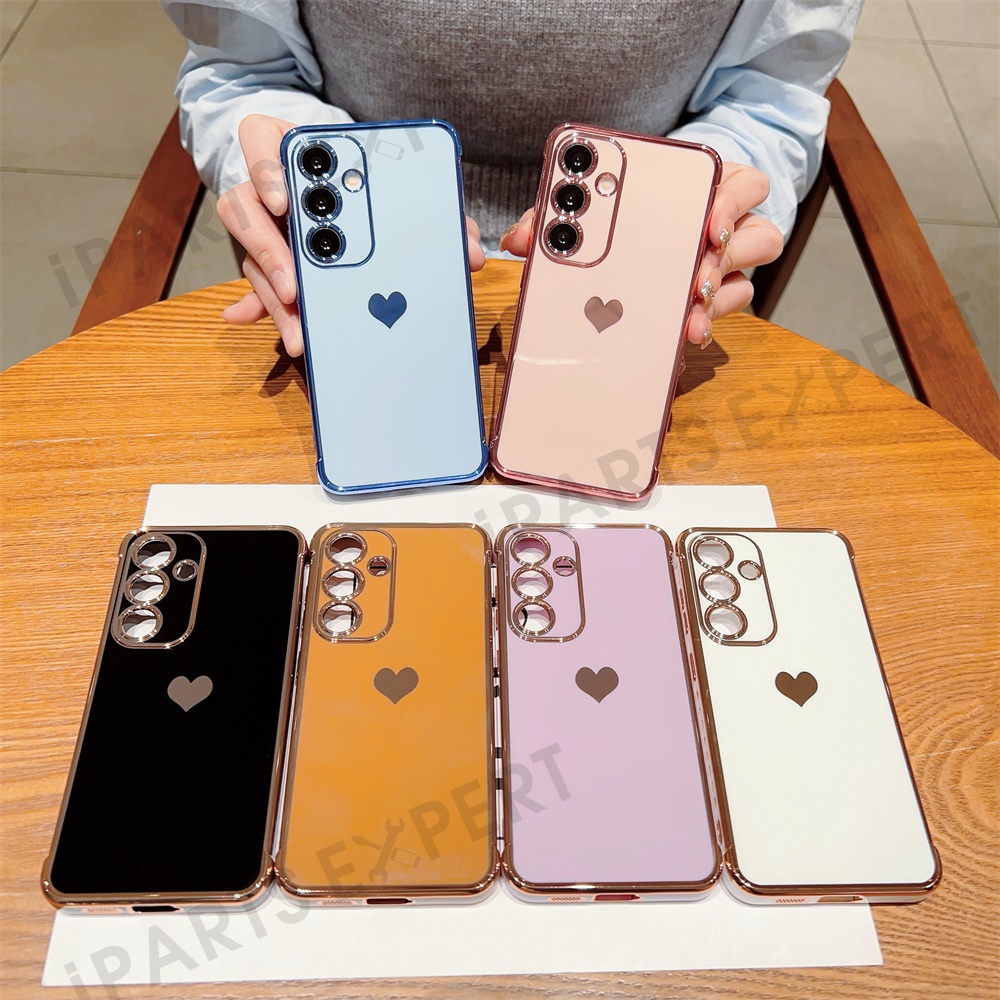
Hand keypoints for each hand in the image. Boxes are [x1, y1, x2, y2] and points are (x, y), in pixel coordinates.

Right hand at [217, 114, 484, 356]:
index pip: (259, 139)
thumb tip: (474, 254)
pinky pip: (254, 286)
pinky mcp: (267, 263)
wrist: (351, 184)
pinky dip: (253, 306)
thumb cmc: (376, 179)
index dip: (266, 167)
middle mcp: (269, 187)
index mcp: (296, 151)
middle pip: (244, 207)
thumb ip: (439, 211)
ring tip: (296, 323)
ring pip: (249, 254)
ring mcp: (264, 226)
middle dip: (270, 250)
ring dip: (269, 291)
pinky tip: (245, 320)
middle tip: (296, 284)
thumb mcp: (406, 186)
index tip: (286, 201)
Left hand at [498, 161, 782, 346]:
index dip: (733, 202)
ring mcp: (720, 269)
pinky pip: (719, 317)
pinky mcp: (709, 304)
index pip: (743, 184)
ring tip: (687, 313)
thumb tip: (519, 239)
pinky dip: (703, 324)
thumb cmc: (612, 215)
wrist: (621, 248)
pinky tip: (682, 334)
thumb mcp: (580, 209)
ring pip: (744, 280)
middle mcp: (723, 227)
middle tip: (694, 278)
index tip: (710, 222)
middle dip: (726, 258)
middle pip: (759, 235)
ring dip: (718, 298)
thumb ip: (550, 215)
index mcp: (702, 189)